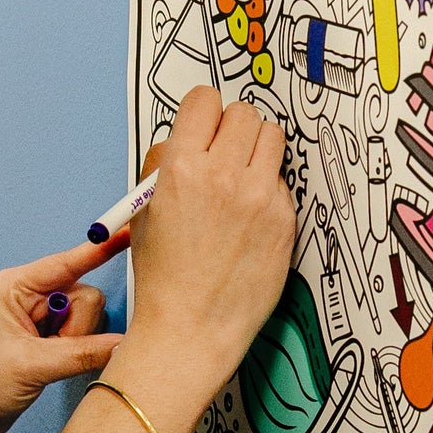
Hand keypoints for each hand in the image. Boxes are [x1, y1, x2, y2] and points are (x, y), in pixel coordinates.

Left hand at [0, 242, 124, 432]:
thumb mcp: (31, 366)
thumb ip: (80, 354)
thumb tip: (120, 344)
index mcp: (18, 287)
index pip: (69, 262)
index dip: (101, 249)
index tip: (128, 232)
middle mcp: (34, 296)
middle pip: (87, 296)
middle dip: (78, 328)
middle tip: (54, 349)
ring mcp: (45, 317)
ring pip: (91, 318)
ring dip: (79, 343)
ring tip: (49, 360)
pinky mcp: (53, 337)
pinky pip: (87, 335)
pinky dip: (81, 350)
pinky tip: (58, 362)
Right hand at [124, 87, 295, 429]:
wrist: (191, 331)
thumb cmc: (163, 278)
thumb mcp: (145, 212)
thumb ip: (166, 167)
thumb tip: (186, 139)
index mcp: (182, 169)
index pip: (204, 100)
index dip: (203, 112)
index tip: (204, 126)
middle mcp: (225, 175)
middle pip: (245, 114)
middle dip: (233, 128)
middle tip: (226, 154)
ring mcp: (261, 197)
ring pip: (273, 138)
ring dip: (258, 150)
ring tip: (243, 178)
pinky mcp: (286, 219)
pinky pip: (283, 181)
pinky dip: (270, 189)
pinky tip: (252, 216)